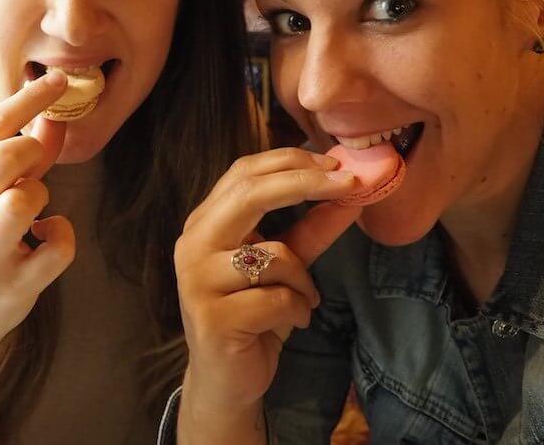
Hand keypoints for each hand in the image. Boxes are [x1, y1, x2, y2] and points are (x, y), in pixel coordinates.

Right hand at [0, 71, 74, 363]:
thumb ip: (16, 158)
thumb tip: (52, 117)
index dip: (30, 99)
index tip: (61, 80)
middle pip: (5, 156)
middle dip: (32, 151)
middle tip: (34, 168)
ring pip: (26, 199)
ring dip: (41, 198)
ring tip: (31, 215)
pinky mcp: (13, 286)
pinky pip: (58, 244)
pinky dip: (61, 237)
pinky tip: (43, 243)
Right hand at [175, 148, 361, 419]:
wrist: (225, 381)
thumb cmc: (254, 315)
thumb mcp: (287, 267)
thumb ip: (311, 229)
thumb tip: (349, 192)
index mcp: (206, 222)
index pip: (244, 172)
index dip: (291, 161)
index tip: (337, 164)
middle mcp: (193, 244)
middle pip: (250, 193)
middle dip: (305, 184)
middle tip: (349, 184)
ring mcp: (198, 281)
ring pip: (275, 256)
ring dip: (304, 280)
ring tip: (302, 300)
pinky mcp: (213, 318)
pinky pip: (278, 299)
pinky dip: (298, 309)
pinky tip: (292, 321)